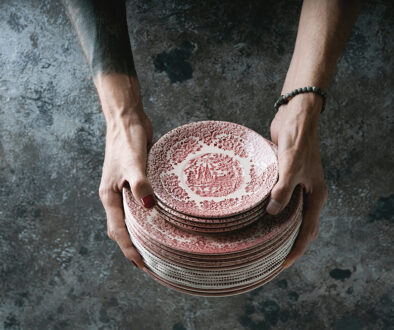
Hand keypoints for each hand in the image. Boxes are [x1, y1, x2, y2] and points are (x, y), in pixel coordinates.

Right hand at [97, 75, 154, 268]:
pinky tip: (161, 218)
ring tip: (156, 246)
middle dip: (135, 247)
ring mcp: (125, 188)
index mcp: (109, 196)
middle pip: (123, 228)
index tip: (142, 265)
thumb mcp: (133, 161)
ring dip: (142, 233)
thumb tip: (148, 206)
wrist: (128, 119)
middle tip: (151, 263)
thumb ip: (139, 183)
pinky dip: (148, 216)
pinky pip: (141, 204)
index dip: (130, 249)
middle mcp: (116, 195)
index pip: (118, 230)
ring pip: (132, 217)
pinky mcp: (136, 180)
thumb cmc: (127, 139)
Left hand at [267, 93, 327, 268]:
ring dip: (277, 227)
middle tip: (268, 257)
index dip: (295, 250)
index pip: (307, 231)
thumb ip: (283, 190)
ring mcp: (296, 186)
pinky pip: (278, 199)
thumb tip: (273, 212)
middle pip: (298, 226)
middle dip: (285, 243)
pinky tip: (255, 214)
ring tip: (260, 240)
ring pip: (287, 214)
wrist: (295, 117)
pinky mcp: (284, 177)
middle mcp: (307, 194)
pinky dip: (269, 210)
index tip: (281, 265)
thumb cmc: (298, 140)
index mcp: (315, 196)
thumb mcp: (291, 166)